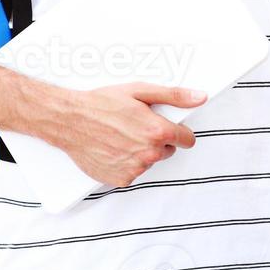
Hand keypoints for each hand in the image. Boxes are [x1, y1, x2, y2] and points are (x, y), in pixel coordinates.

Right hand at [52, 83, 204, 186]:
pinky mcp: (121, 179)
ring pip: (150, 161)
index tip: (169, 127)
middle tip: (137, 127)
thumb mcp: (140, 91)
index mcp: (157, 131)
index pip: (187, 139)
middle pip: (168, 150)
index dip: (179, 131)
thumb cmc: (102, 104)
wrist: (70, 121)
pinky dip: (127, 163)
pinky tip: (114, 149)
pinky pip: (134, 172)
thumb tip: (199, 97)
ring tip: (122, 136)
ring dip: (142, 151)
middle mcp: (148, 153)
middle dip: (158, 140)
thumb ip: (174, 96)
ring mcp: (135, 168)